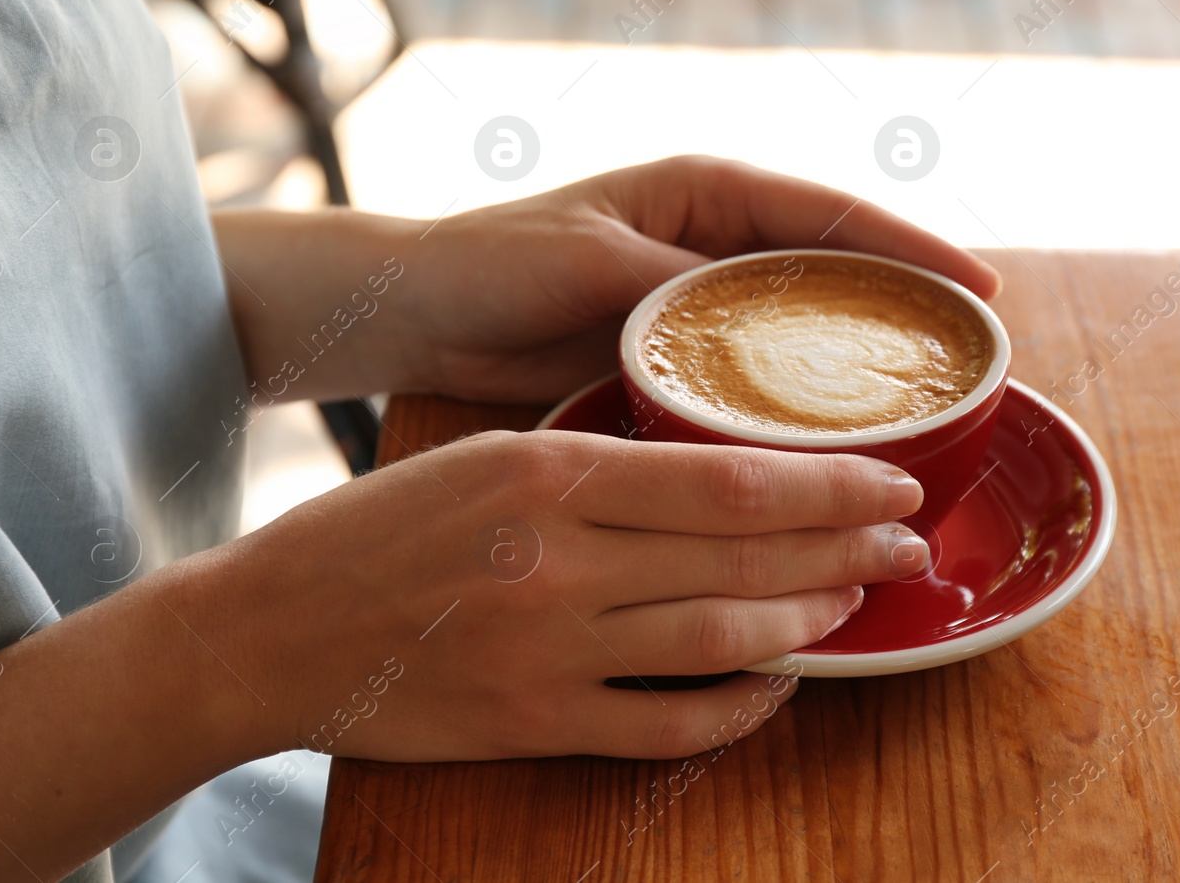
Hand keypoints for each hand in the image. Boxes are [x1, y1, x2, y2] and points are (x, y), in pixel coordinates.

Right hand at [205, 428, 930, 760]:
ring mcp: (552, 652)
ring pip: (721, 637)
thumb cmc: (377, 527)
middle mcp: (561, 562)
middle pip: (745, 557)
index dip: (829, 486)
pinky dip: (736, 708)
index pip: (730, 480)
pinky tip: (776, 687)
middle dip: (846, 551)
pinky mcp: (536, 723)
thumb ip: (596, 464)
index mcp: (550, 475)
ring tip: (856, 605)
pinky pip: (668, 724)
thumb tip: (715, 475)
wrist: (269, 629)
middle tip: (910, 545)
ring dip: (806, 622)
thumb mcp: (487, 456)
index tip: (889, 481)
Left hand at [403, 155, 1001, 401]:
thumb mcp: (592, 262)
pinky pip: (755, 379)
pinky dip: (795, 406)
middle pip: (834, 272)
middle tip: (972, 359)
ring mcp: (700, 301)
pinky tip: (830, 445)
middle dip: (902, 308)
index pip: (830, 216)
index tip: (977, 287)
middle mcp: (715, 241)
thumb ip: (673, 286)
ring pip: (801, 331)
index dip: (909, 249)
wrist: (424, 312)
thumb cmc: (497, 260)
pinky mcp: (678, 354)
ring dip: (854, 365)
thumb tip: (761, 326)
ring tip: (923, 409)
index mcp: (706, 191)